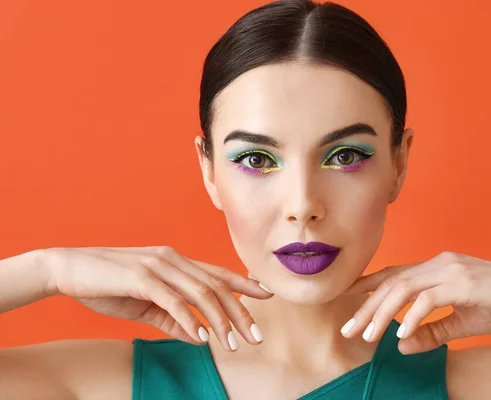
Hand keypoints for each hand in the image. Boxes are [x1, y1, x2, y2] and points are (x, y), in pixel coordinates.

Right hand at [42, 246, 271, 349]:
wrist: (68, 269)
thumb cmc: (107, 286)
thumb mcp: (145, 307)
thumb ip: (173, 321)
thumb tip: (200, 338)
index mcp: (176, 262)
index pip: (217, 273)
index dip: (244, 283)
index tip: (267, 294)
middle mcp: (173, 259)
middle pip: (216, 286)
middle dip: (240, 312)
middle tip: (256, 336)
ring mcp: (158, 266)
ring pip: (201, 293)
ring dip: (220, 320)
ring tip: (233, 344)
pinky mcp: (142, 277)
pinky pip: (174, 301)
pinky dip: (190, 320)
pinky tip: (202, 337)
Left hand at [341, 251, 490, 353]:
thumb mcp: (462, 322)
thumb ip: (432, 331)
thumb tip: (401, 345)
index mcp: (437, 267)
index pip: (394, 274)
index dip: (367, 284)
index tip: (346, 298)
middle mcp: (438, 263)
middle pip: (392, 282)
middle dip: (366, 306)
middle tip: (347, 328)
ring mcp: (450, 270)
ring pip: (403, 288)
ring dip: (382, 313)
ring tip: (366, 335)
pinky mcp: (463, 282)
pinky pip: (428, 299)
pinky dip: (411, 316)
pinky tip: (400, 332)